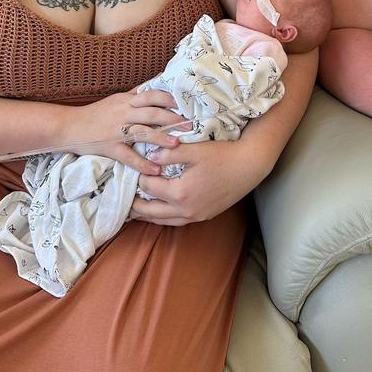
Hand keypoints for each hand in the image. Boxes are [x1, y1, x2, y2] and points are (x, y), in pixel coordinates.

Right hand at [64, 89, 192, 174]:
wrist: (68, 126)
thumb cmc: (95, 114)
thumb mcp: (116, 99)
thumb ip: (136, 94)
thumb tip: (157, 83)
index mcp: (126, 100)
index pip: (152, 95)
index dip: (171, 99)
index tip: (187, 105)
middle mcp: (123, 113)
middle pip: (152, 112)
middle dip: (173, 119)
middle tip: (191, 125)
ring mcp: (116, 130)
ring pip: (142, 132)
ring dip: (161, 138)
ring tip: (177, 145)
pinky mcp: (110, 147)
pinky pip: (128, 156)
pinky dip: (142, 163)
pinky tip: (155, 169)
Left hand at [130, 139, 262, 224]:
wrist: (250, 166)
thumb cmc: (223, 155)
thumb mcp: (193, 150)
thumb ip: (169, 154)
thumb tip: (150, 157)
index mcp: (180, 193)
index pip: (149, 187)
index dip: (139, 177)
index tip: (131, 169)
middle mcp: (186, 210)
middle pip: (151, 211)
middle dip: (135, 204)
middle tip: (122, 197)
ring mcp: (196, 215)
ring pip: (163, 221)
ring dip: (148, 215)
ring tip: (135, 208)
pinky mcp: (205, 215)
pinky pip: (177, 221)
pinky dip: (164, 217)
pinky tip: (160, 210)